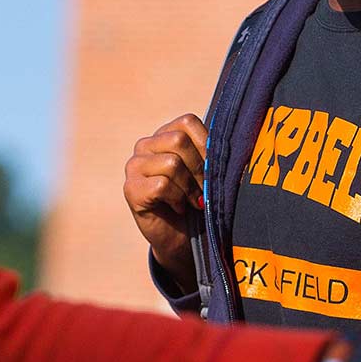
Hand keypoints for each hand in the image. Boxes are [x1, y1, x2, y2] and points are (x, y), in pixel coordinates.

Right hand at [124, 113, 207, 279]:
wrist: (182, 239)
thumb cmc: (197, 202)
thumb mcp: (206, 172)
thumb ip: (210, 153)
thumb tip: (229, 143)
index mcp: (165, 135)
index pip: (187, 122)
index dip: (206, 144)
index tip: (214, 168)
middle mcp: (145, 146)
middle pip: (178, 140)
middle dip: (199, 168)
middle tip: (205, 190)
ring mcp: (134, 166)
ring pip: (171, 163)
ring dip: (190, 188)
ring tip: (193, 201)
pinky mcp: (131, 189)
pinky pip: (162, 185)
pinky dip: (178, 199)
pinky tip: (178, 208)